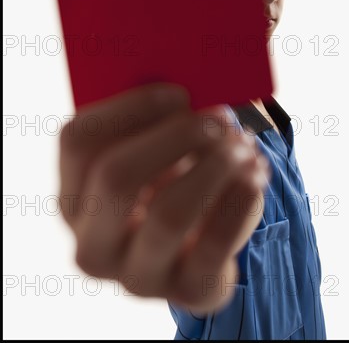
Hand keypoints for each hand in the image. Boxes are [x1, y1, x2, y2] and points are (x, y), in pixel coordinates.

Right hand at [58, 83, 268, 312]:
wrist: (202, 241)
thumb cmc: (175, 181)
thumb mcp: (157, 152)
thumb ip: (160, 117)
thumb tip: (194, 75)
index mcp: (76, 196)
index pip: (80, 140)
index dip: (131, 107)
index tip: (180, 91)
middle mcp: (93, 242)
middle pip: (118, 175)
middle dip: (177, 136)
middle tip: (219, 118)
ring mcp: (138, 276)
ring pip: (169, 212)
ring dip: (215, 166)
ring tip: (243, 145)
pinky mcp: (187, 290)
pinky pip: (214, 245)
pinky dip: (241, 200)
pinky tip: (255, 175)